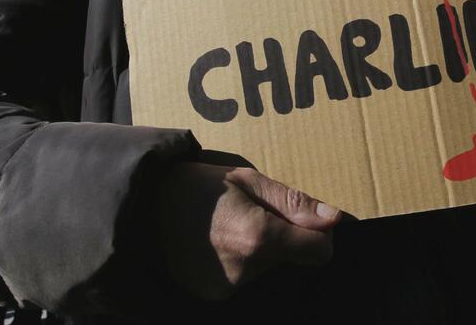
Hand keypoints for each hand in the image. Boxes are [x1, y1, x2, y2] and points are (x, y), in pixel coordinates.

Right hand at [154, 162, 340, 299]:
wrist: (141, 207)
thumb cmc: (194, 186)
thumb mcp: (246, 179)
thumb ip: (292, 201)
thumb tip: (334, 219)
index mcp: (258, 237)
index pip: (320, 252)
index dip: (317, 233)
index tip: (300, 218)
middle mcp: (245, 271)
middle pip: (291, 259)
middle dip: (281, 236)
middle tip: (248, 212)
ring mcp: (227, 288)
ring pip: (266, 268)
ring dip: (257, 249)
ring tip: (226, 224)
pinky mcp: (213, 295)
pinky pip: (243, 278)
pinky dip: (237, 261)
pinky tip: (214, 242)